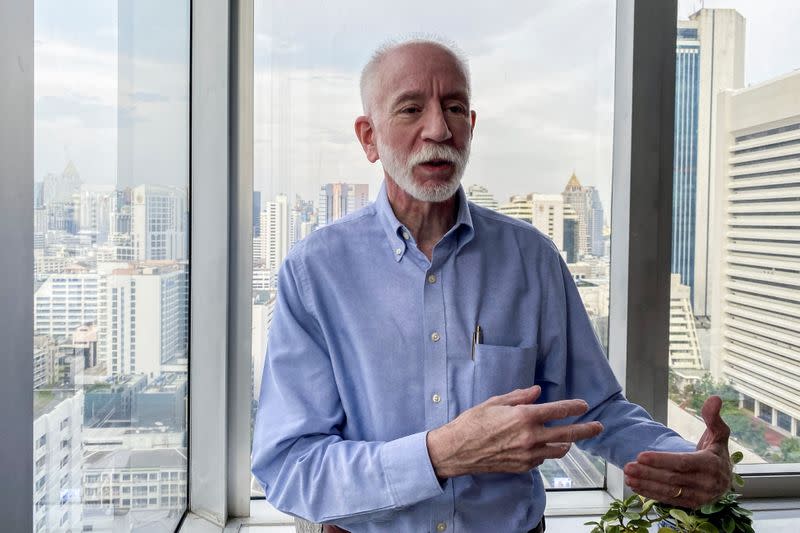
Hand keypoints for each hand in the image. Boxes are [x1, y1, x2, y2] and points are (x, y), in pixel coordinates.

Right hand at [426, 385, 603, 478]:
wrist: (458, 450)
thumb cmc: (472, 422)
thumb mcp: (495, 402)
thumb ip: (519, 397)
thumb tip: (537, 391)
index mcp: (524, 416)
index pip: (558, 410)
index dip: (574, 407)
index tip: (584, 405)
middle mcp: (530, 436)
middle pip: (568, 434)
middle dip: (586, 430)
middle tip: (598, 427)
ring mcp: (528, 454)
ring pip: (558, 451)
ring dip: (567, 444)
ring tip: (571, 440)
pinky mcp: (522, 467)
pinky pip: (542, 460)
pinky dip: (546, 452)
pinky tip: (542, 447)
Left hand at [623, 395, 732, 507]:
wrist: (726, 478)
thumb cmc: (717, 451)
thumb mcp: (719, 433)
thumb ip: (713, 417)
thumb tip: (715, 398)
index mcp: (711, 464)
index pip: (682, 463)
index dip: (661, 460)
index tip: (640, 455)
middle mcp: (707, 483)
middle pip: (672, 478)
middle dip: (648, 473)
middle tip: (627, 466)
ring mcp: (700, 496)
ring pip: (669, 491)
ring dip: (646, 485)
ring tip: (628, 477)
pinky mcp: (692, 504)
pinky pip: (670, 499)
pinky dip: (652, 493)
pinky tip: (636, 486)